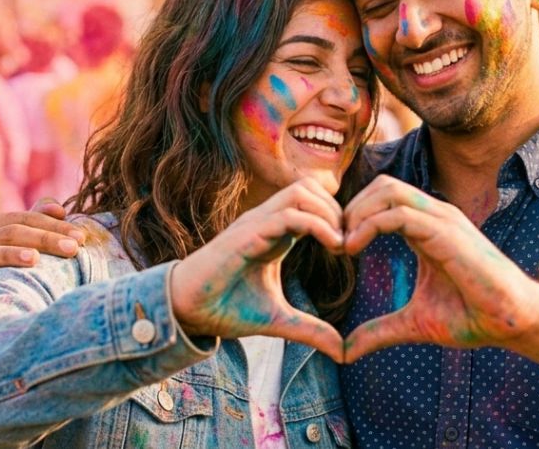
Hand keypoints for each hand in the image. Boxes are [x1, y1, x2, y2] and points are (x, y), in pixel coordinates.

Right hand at [0, 199, 84, 292]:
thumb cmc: (15, 265)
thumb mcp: (28, 240)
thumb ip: (40, 219)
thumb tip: (58, 208)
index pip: (25, 218)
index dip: (53, 225)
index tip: (81, 237)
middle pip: (11, 232)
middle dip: (44, 239)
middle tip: (72, 249)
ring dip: (11, 254)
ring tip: (35, 259)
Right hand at [170, 179, 345, 362]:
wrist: (187, 312)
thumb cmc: (226, 308)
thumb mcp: (279, 320)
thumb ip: (310, 330)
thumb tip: (342, 351)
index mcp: (274, 233)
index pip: (311, 202)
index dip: (337, 218)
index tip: (351, 248)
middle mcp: (265, 221)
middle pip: (309, 187)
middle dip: (337, 209)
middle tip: (349, 242)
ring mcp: (255, 224)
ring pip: (300, 192)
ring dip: (329, 213)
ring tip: (341, 243)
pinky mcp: (246, 234)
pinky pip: (287, 215)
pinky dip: (316, 224)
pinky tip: (332, 246)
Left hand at [341, 175, 538, 361]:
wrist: (512, 321)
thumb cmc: (472, 317)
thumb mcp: (414, 324)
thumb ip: (380, 331)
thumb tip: (347, 351)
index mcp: (427, 228)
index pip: (383, 198)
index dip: (354, 216)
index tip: (336, 248)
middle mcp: (435, 216)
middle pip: (382, 186)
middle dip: (350, 208)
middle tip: (334, 242)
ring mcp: (442, 220)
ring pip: (388, 191)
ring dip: (356, 213)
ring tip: (342, 246)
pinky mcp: (447, 232)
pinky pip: (398, 214)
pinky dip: (369, 225)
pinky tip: (353, 248)